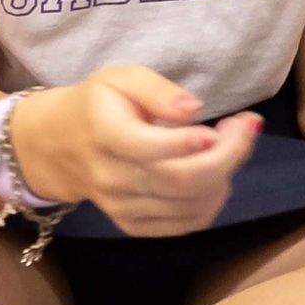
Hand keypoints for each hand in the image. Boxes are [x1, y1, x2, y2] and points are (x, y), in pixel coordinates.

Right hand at [9, 65, 262, 237]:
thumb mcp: (120, 78)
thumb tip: (193, 108)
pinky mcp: (134, 225)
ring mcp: (122, 207)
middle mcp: (112, 177)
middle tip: (246, 126)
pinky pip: (186, 223)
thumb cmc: (98, 105)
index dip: (188, 142)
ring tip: (230, 143)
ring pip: (190, 205)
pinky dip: (213, 200)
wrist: (57, 147)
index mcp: (105, 135)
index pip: (148, 148)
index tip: (224, 127)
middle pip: (181, 181)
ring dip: (226, 174)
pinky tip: (216, 172)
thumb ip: (156, 89)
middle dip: (228, 155)